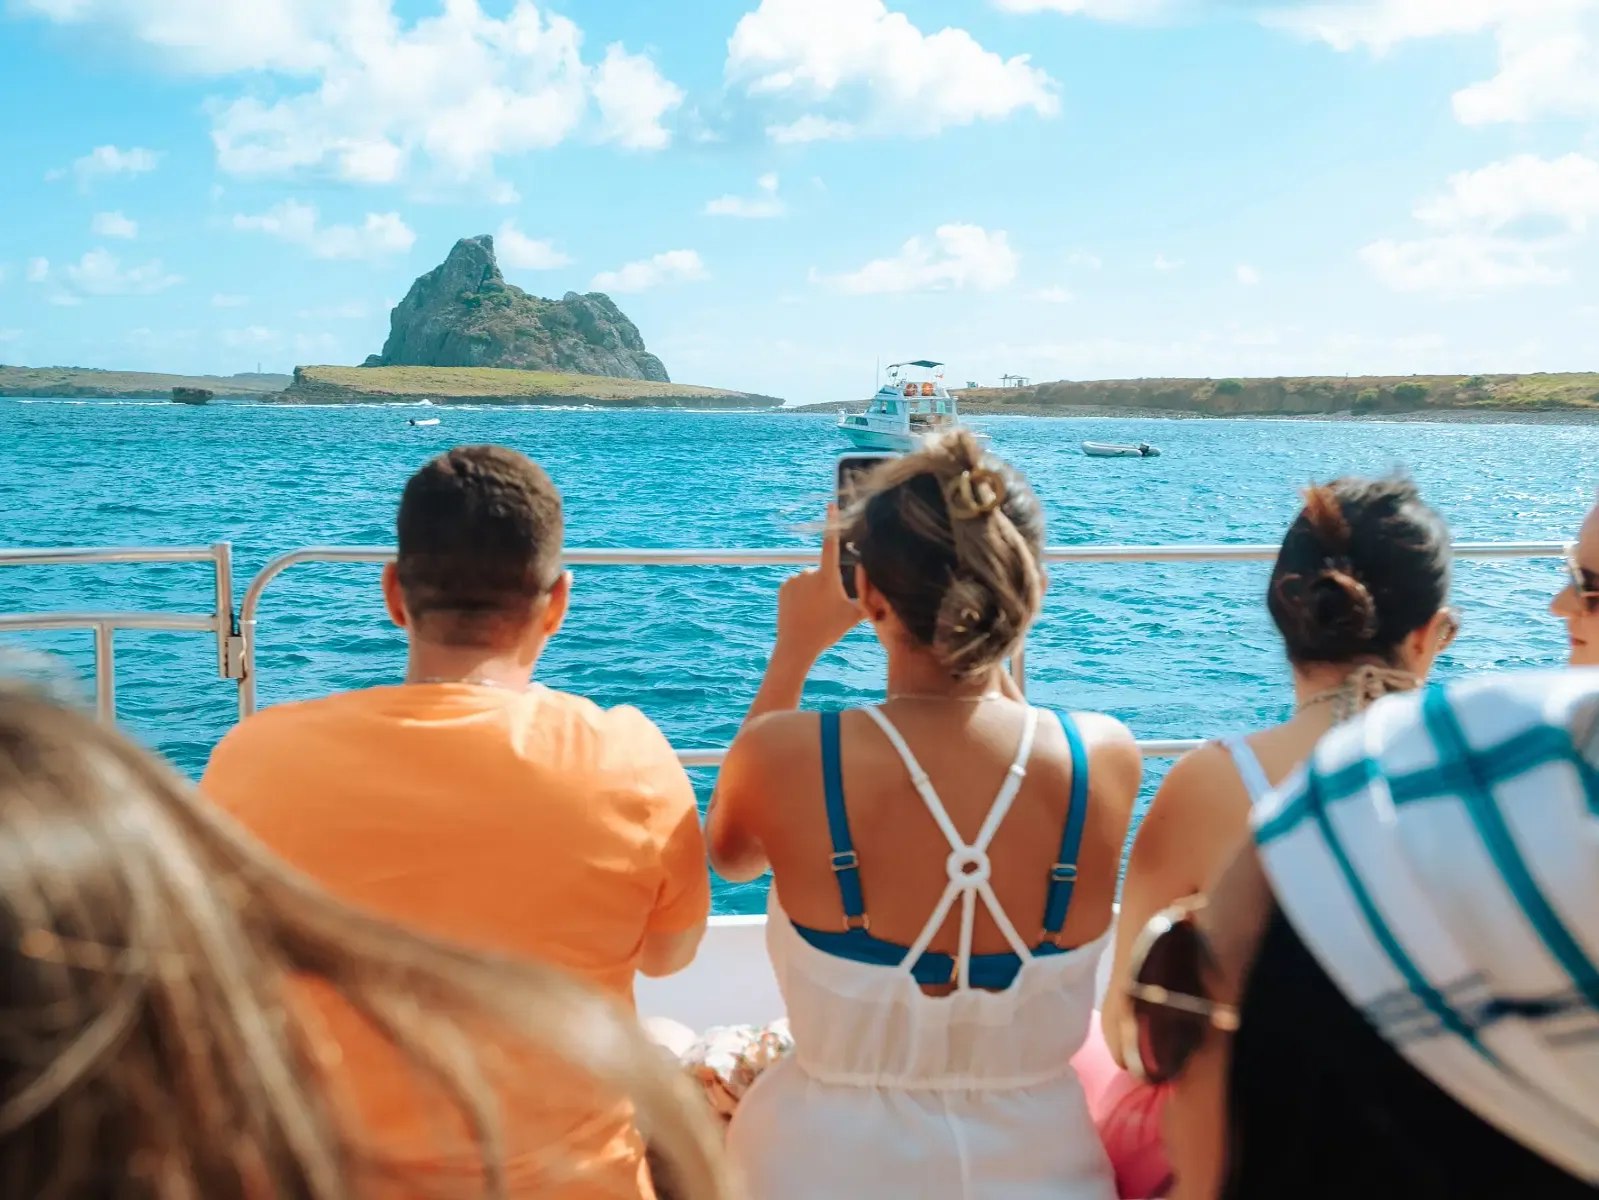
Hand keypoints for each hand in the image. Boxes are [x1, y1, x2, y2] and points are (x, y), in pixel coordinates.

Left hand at [775, 506, 862, 661]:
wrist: (796, 646)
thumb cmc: (828, 631)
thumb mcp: (853, 617)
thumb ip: (868, 602)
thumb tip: (883, 595)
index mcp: (827, 577)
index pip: (832, 544)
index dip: (832, 524)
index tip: (830, 505)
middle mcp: (809, 573)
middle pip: (823, 573)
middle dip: (826, 586)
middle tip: (825, 611)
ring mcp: (794, 579)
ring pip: (809, 580)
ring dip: (812, 592)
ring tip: (812, 614)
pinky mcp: (783, 587)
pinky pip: (796, 586)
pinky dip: (800, 596)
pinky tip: (800, 612)